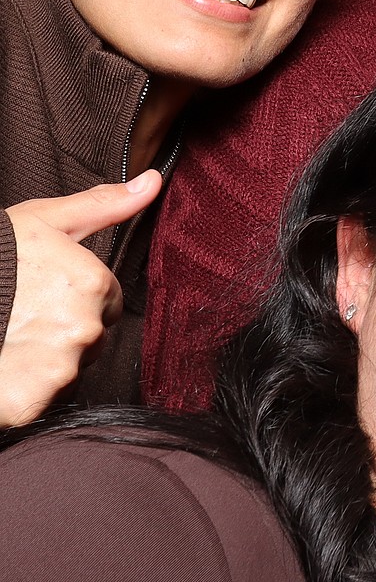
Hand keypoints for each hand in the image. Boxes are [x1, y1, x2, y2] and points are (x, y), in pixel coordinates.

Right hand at [0, 172, 161, 425]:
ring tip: (9, 340)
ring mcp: (60, 367)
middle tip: (20, 318)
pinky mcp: (32, 400)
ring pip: (66, 371)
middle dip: (62, 332)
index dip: (74, 300)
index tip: (42, 295)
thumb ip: (104, 205)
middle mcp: (86, 327)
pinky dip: (23, 392)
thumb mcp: (45, 220)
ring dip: (43, 363)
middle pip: (89, 338)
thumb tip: (154, 181)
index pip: (107, 303)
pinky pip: (39, 401)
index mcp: (95, 284)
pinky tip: (3, 367)